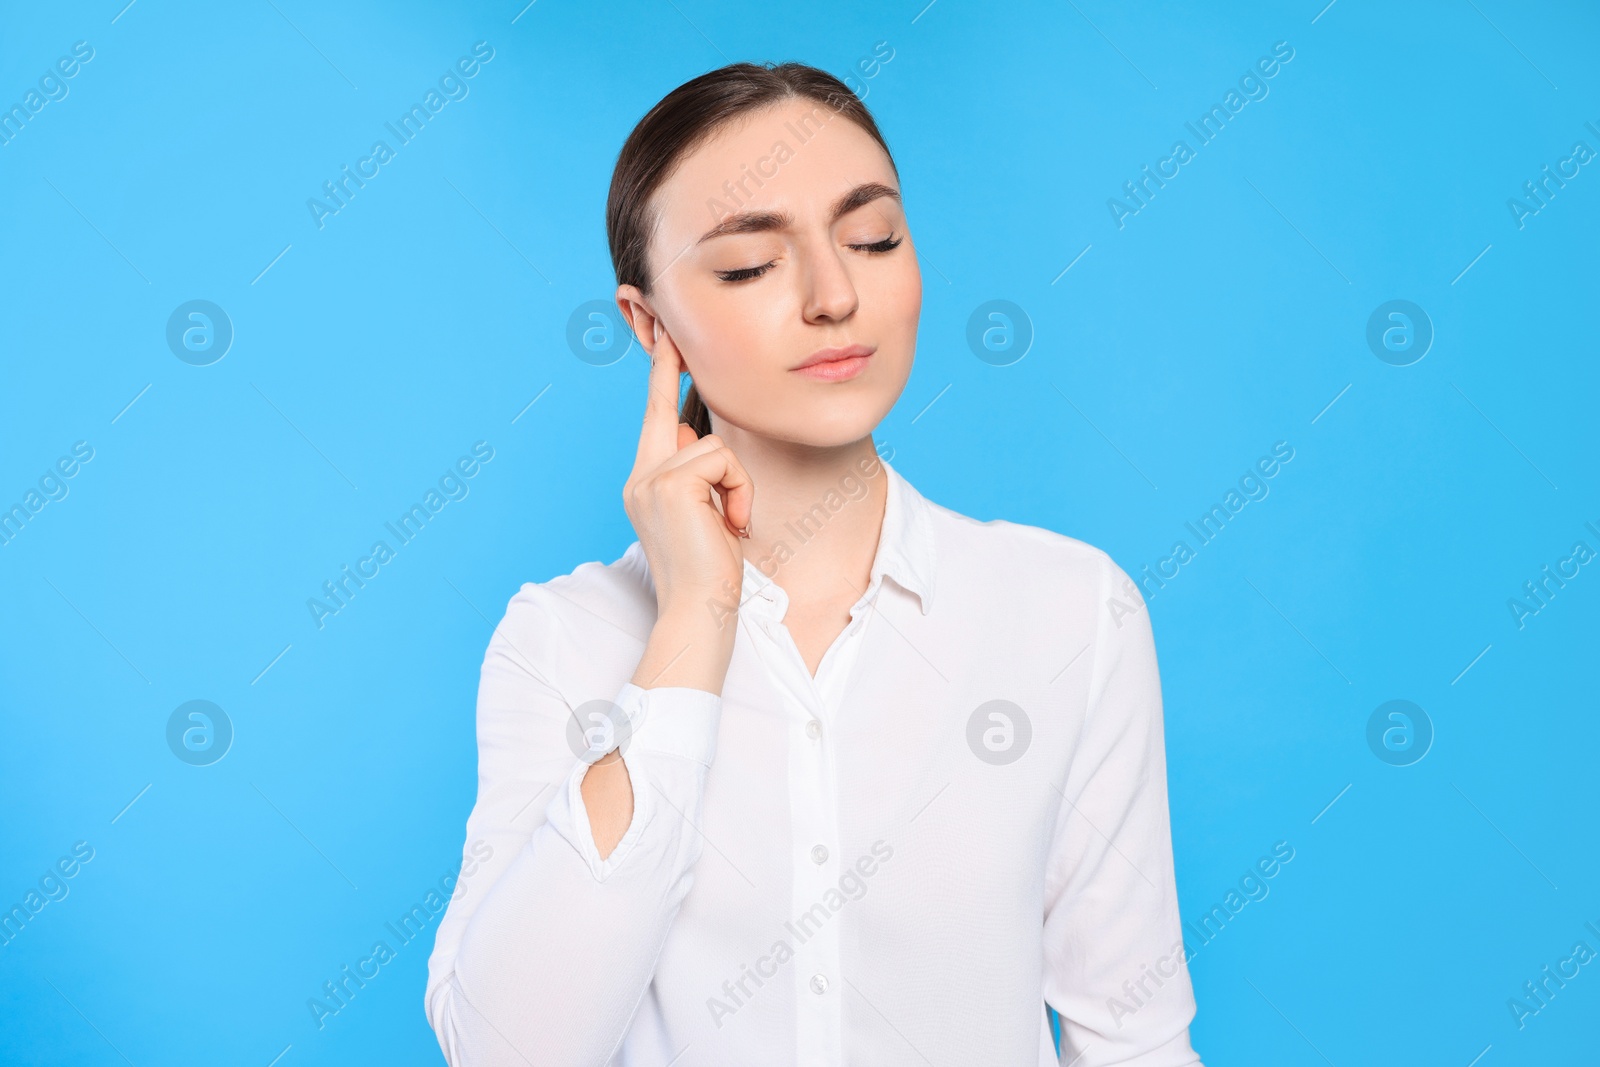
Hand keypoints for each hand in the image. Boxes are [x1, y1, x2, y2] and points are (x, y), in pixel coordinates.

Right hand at [622, 323, 753, 623]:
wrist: (700, 612)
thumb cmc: (712, 573)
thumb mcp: (705, 515)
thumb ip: (696, 475)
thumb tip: (695, 436)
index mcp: (646, 484)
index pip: (653, 419)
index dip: (658, 377)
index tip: (664, 338)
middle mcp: (639, 477)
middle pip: (662, 409)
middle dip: (665, 364)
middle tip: (666, 326)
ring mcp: (649, 480)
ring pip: (712, 445)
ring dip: (737, 485)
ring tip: (732, 523)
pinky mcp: (669, 484)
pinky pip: (721, 461)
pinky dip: (739, 492)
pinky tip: (732, 525)